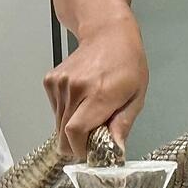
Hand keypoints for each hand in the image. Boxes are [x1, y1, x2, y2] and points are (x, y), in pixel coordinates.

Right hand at [43, 19, 147, 158]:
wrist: (108, 34)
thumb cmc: (127, 64)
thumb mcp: (136, 96)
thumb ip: (123, 124)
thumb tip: (115, 150)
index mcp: (99, 94)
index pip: (75, 132)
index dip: (79, 149)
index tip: (91, 152)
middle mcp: (75, 88)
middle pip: (63, 134)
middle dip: (76, 144)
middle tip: (92, 138)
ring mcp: (60, 83)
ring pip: (57, 124)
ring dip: (71, 128)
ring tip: (90, 112)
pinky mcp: (50, 81)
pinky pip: (55, 110)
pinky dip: (65, 114)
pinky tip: (80, 101)